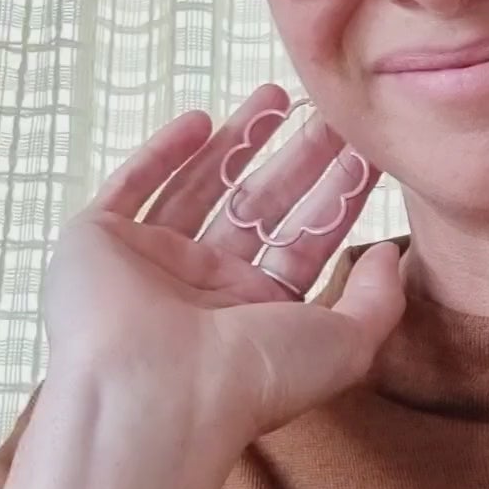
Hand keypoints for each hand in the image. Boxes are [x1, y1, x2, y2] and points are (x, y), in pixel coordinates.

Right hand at [44, 85, 403, 461]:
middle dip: (297, 159)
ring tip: (276, 95)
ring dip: (237, 142)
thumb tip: (390, 252)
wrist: (151, 393)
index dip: (337, 195)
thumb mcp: (345, 344)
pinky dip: (161, 153)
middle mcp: (203, 292)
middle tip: (329, 112)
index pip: (305, 243)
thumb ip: (379, 299)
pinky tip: (200, 119)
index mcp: (257, 318)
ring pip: (199, 187)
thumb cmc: (250, 379)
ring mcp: (150, 264)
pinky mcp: (98, 243)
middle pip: (259, 208)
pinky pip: (131, 187)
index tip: (366, 150)